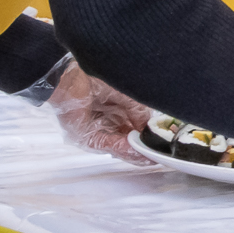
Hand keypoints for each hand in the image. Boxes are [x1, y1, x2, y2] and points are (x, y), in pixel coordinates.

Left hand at [40, 58, 155, 165]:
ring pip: (118, 146)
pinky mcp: (85, 137)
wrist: (72, 76)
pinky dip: (120, 147)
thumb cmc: (96, 78)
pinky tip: (133, 148)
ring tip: (149, 156)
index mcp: (117, 111)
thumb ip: (138, 111)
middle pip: (127, 141)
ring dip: (133, 152)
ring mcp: (97, 131)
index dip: (147, 135)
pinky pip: (105, 144)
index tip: (161, 142)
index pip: (135, 128)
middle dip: (142, 148)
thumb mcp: (126, 94)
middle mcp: (107, 122)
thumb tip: (148, 127)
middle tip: (158, 155)